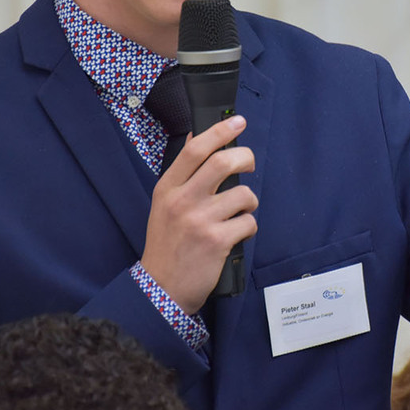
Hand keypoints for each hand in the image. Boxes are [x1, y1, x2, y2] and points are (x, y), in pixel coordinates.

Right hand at [141, 115, 257, 314]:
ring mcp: (200, 221)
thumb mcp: (164, 204)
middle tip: (249, 162)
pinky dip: (248, 227)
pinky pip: (248, 222)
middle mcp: (182, 201)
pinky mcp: (217, 241)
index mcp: (168, 188)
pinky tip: (236, 234)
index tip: (238, 122)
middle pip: (223, 162)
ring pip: (243, 194)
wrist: (161, 288)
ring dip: (249, 202)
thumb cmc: (167, 243)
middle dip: (245, 157)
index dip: (220, 131)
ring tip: (238, 213)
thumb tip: (198, 137)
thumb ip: (182, 174)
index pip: (195, 149)